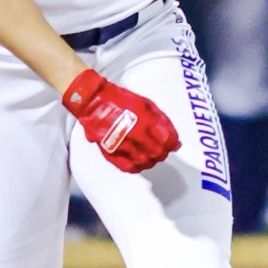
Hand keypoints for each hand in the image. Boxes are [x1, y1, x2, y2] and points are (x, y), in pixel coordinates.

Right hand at [62, 70, 179, 173]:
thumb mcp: (146, 104)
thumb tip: (174, 137)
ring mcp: (121, 144)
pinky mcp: (110, 151)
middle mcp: (133, 134)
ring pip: (144, 162)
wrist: (93, 100)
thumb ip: (162, 121)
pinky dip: (136, 168)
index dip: (172, 144)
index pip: (166, 140)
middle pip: (157, 153)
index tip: (174, 144)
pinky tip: (139, 164)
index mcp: (144, 121)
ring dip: (151, 160)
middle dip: (163, 152)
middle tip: (163, 149)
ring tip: (151, 155)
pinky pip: (127, 167)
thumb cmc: (118, 99)